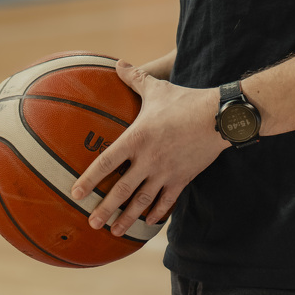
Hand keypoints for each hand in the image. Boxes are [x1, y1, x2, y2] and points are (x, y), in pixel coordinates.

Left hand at [69, 59, 227, 235]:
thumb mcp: (157, 88)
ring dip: (127, 218)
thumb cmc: (184, 100)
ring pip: (142, 201)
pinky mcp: (182, 179)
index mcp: (136, 138)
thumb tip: (118, 63)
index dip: (90, 179)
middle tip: (91, 223)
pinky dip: (156, 213)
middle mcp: (148, 159)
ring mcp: (165, 172)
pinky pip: (167, 201)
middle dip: (105, 209)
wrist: (218, 117)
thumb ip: (135, 79)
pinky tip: (148, 223)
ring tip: (115, 231)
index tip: (76, 193)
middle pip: (121, 190)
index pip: (106, 162)